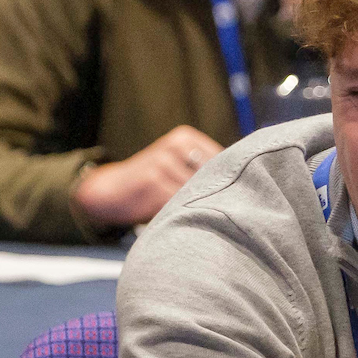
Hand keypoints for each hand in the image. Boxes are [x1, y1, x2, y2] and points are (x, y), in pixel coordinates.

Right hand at [73, 125, 224, 226]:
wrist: (110, 190)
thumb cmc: (153, 183)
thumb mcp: (176, 166)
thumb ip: (204, 170)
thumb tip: (247, 182)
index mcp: (185, 138)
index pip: (223, 159)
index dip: (232, 180)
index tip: (239, 195)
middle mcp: (175, 145)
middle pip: (214, 176)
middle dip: (219, 194)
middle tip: (225, 211)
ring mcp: (163, 162)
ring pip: (199, 191)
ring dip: (202, 206)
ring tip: (199, 217)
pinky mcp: (153, 181)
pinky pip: (180, 203)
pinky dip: (184, 213)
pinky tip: (181, 219)